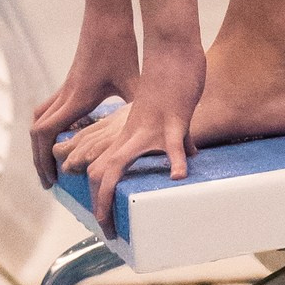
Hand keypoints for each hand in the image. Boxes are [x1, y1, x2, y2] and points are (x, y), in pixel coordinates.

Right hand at [29, 8, 140, 186]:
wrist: (106, 16)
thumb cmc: (119, 47)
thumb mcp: (134, 82)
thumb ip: (143, 109)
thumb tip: (168, 134)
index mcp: (76, 100)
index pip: (46, 135)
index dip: (44, 161)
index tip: (51, 182)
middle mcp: (66, 95)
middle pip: (37, 132)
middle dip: (39, 158)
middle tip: (49, 180)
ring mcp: (65, 87)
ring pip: (40, 118)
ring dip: (43, 141)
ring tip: (54, 160)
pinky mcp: (71, 81)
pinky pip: (52, 108)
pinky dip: (54, 125)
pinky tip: (71, 134)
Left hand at [54, 48, 207, 234]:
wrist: (171, 51)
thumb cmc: (170, 85)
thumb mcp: (167, 120)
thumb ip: (174, 141)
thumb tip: (187, 161)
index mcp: (125, 135)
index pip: (98, 170)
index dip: (98, 197)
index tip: (106, 222)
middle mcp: (128, 134)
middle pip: (99, 174)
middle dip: (99, 206)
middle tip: (107, 232)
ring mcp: (146, 128)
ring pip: (116, 164)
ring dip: (110, 195)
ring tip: (112, 221)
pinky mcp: (171, 118)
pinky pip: (172, 143)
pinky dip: (176, 159)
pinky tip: (180, 176)